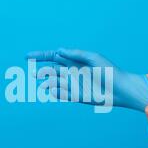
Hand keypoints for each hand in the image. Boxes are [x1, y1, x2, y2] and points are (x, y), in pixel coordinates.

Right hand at [26, 48, 147, 110]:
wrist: (120, 90)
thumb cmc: (109, 71)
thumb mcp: (93, 58)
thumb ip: (76, 54)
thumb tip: (58, 51)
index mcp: (75, 60)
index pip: (53, 56)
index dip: (40, 56)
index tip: (27, 56)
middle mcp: (72, 71)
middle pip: (51, 70)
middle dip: (42, 72)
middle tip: (36, 74)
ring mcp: (73, 84)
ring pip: (55, 82)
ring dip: (49, 83)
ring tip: (45, 85)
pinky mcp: (77, 96)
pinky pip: (62, 94)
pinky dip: (57, 93)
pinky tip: (55, 91)